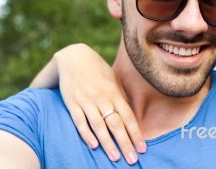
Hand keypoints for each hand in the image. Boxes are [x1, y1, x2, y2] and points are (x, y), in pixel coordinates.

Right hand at [53, 44, 145, 163]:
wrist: (74, 57)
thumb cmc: (98, 71)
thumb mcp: (113, 81)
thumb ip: (120, 97)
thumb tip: (129, 116)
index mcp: (115, 93)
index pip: (129, 117)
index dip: (136, 133)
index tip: (143, 148)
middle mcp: (102, 98)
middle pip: (116, 124)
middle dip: (125, 143)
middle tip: (132, 160)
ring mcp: (87, 100)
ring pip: (99, 125)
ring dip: (107, 143)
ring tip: (115, 158)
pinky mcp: (72, 103)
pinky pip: (79, 120)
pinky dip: (86, 134)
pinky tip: (93, 146)